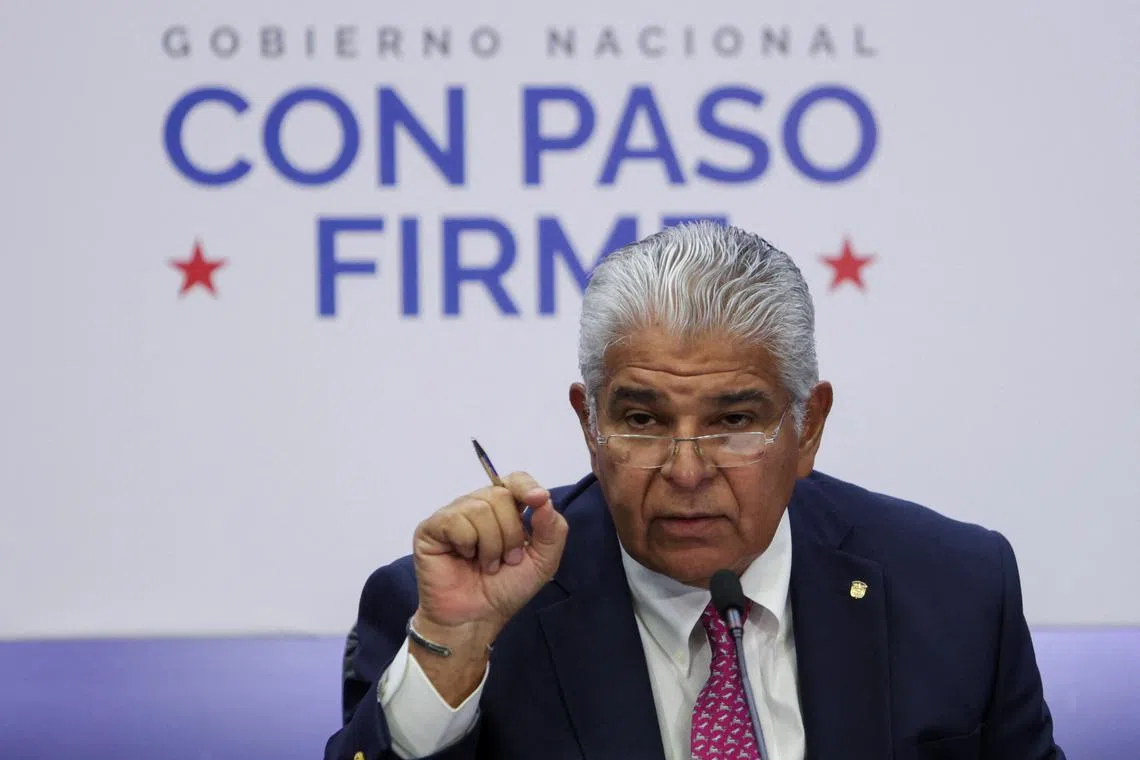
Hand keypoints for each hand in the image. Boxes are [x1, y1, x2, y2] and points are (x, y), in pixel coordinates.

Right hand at [410, 472, 568, 679]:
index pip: (515, 480)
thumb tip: (544, 498)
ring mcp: (453, 515)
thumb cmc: (506, 590)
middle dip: (511, 534)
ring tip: (486, 565)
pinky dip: (467, 544)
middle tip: (506, 560)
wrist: (476, 619)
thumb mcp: (542, 561)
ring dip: (491, 545)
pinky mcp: (431, 528)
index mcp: (505, 510)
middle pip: (501, 495)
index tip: (538, 500)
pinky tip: (463, 558)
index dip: (527, 486)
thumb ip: (551, 529)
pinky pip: (456, 521)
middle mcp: (478, 506)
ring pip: (480, 508)